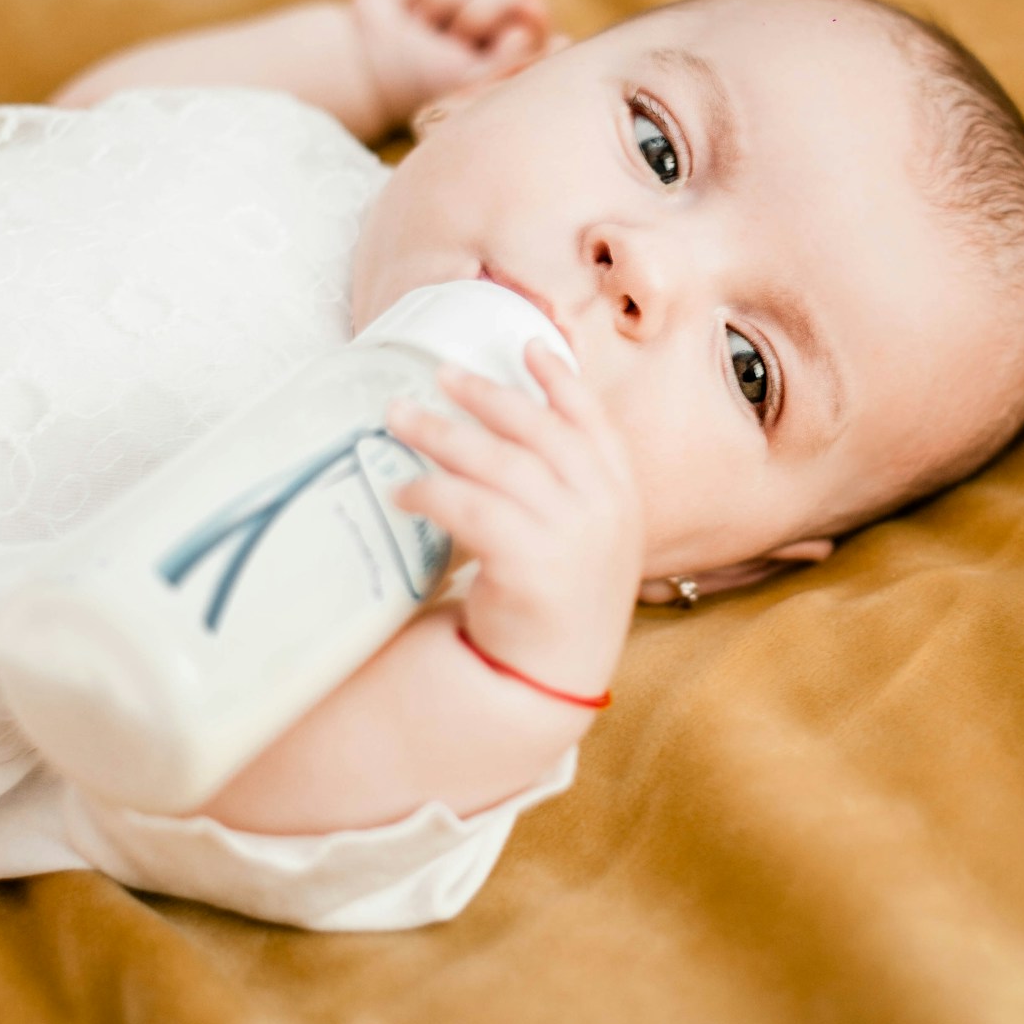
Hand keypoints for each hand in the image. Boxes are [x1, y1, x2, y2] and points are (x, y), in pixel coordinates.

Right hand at [348, 0, 562, 133]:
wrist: (365, 63)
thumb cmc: (421, 81)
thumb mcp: (471, 81)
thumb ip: (517, 58)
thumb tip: (551, 26)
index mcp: (512, 45)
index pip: (537, 19)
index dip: (526, 18)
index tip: (506, 34)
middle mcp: (495, 15)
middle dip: (470, 19)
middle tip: (444, 44)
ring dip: (440, 1)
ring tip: (421, 25)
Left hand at [385, 341, 641, 702]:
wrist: (553, 679)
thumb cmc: (556, 600)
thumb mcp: (579, 536)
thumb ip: (562, 486)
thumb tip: (503, 428)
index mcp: (622, 496)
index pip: (594, 422)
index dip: (561, 380)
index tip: (528, 345)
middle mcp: (605, 509)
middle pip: (538, 432)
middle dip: (487, 395)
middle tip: (440, 375)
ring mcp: (574, 536)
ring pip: (499, 463)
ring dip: (443, 434)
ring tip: (401, 417)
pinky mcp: (532, 565)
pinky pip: (472, 509)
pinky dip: (432, 491)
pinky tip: (404, 490)